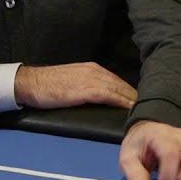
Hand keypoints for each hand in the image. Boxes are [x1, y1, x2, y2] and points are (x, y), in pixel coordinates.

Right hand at [14, 63, 136, 109]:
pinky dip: (120, 102)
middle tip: (149, 107)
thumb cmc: (48, 85)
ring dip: (132, 100)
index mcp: (92, 69)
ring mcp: (91, 80)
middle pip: (122, 85)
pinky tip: (129, 109)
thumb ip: (87, 85)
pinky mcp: (85, 90)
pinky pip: (109, 95)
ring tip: (144, 110)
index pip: (117, 81)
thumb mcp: (72, 81)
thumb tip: (100, 97)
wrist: (31, 83)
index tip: (140, 101)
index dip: (130, 92)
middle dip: (135, 96)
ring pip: (119, 89)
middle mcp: (95, 71)